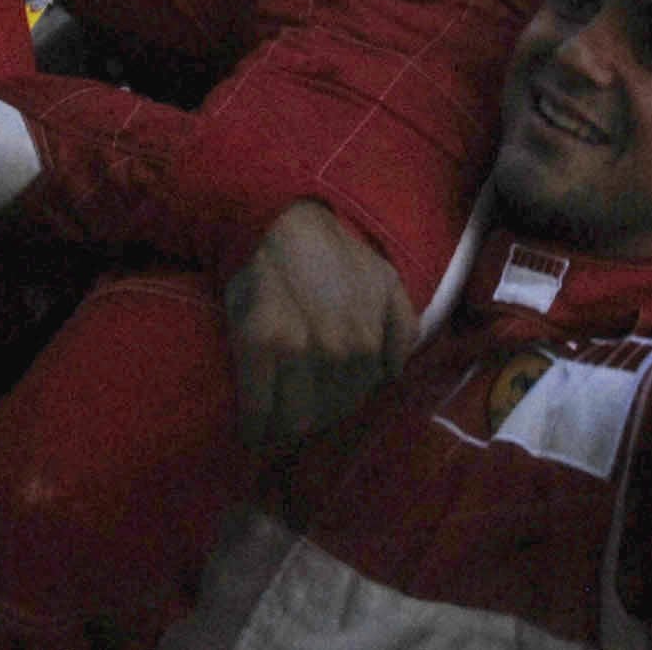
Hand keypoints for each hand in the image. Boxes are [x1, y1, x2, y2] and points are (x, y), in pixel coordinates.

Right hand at [224, 200, 413, 447]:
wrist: (281, 221)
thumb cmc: (332, 251)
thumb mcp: (385, 281)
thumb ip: (400, 327)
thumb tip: (393, 371)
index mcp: (367, 344)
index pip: (354, 403)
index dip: (334, 405)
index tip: (316, 402)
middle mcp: (338, 353)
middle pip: (325, 417)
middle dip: (310, 417)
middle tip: (293, 407)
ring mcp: (298, 351)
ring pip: (294, 422)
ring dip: (283, 427)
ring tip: (272, 419)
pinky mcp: (259, 347)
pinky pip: (257, 412)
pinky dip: (254, 427)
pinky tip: (250, 428)